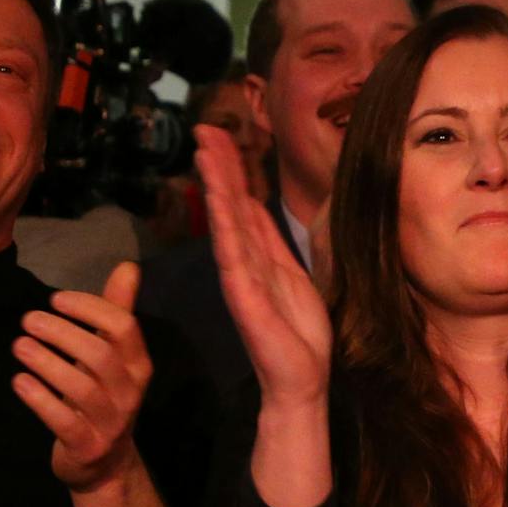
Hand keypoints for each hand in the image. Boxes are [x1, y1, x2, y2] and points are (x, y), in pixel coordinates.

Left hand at [12, 261, 154, 491]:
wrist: (104, 464)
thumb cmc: (103, 397)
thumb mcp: (112, 356)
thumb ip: (117, 312)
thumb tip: (129, 266)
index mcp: (139, 366)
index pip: (124, 327)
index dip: (90, 308)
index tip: (56, 299)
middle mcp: (130, 394)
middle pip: (101, 354)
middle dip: (62, 332)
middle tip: (28, 320)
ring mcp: (110, 423)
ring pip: (81, 387)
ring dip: (46, 362)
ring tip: (19, 345)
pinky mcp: (87, 446)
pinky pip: (63, 421)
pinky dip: (39, 398)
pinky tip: (19, 381)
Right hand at [198, 125, 331, 409]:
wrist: (302, 380)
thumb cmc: (300, 333)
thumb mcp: (294, 274)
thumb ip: (273, 241)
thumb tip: (257, 205)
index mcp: (259, 255)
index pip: (242, 202)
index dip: (232, 168)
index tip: (220, 134)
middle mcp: (245, 261)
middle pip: (230, 203)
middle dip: (219, 165)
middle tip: (205, 126)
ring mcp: (241, 277)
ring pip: (227, 220)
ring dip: (217, 183)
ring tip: (206, 149)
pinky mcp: (244, 296)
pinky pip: (234, 253)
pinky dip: (225, 224)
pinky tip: (219, 198)